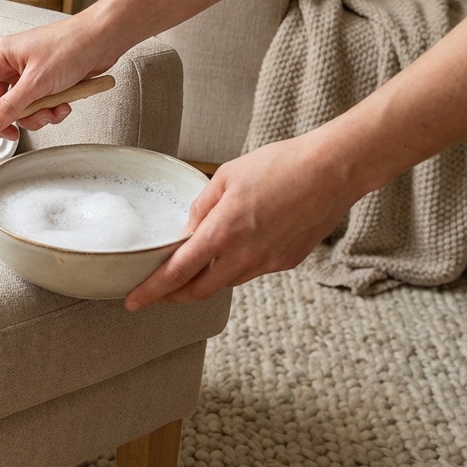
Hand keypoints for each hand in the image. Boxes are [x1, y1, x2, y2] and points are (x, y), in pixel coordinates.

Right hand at [0, 14, 121, 138]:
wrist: (104, 39)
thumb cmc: (70, 46)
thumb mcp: (37, 82)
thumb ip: (11, 107)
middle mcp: (10, 66)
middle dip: (11, 119)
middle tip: (18, 131)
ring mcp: (28, 76)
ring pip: (19, 110)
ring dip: (37, 116)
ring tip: (55, 108)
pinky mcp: (45, 84)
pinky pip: (38, 108)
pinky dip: (51, 111)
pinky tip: (66, 103)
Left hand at [124, 132, 361, 310]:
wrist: (332, 171)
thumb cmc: (279, 166)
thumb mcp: (226, 177)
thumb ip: (202, 207)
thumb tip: (188, 231)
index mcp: (222, 233)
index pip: (177, 273)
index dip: (152, 291)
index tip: (134, 301)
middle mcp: (244, 256)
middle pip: (199, 290)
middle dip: (174, 296)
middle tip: (156, 293)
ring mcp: (268, 263)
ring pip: (227, 281)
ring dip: (206, 280)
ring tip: (192, 268)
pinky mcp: (287, 262)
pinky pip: (252, 271)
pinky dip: (236, 266)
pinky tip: (237, 248)